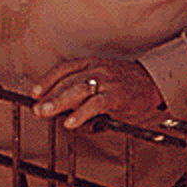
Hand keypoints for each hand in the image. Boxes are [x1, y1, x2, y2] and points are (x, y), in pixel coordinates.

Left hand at [30, 57, 164, 129]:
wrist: (153, 82)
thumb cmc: (125, 84)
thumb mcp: (103, 80)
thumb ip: (83, 92)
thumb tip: (63, 110)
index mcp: (92, 63)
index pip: (64, 69)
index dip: (47, 80)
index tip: (34, 92)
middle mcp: (97, 69)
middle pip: (67, 80)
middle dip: (49, 95)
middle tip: (36, 108)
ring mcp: (107, 80)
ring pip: (78, 90)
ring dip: (59, 102)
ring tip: (46, 112)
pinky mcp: (117, 95)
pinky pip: (95, 104)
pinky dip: (81, 113)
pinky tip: (71, 122)